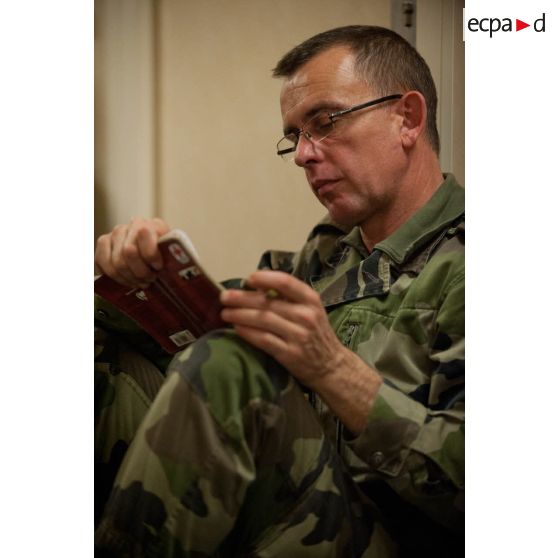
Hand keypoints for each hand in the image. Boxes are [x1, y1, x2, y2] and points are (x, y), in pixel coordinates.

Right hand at [94, 217, 169, 287]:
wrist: (159, 254)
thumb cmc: (169, 257)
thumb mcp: (176, 255)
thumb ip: (172, 256)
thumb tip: (167, 269)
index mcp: (154, 224)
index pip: (144, 234)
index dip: (150, 256)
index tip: (158, 268)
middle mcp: (133, 224)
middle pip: (128, 252)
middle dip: (139, 272)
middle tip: (149, 280)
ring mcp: (117, 232)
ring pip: (116, 261)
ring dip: (128, 278)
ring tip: (139, 283)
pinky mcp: (104, 242)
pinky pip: (101, 261)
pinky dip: (113, 276)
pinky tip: (125, 280)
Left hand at [220, 270, 382, 433]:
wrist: (331, 366)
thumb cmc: (316, 333)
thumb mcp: (311, 309)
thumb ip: (289, 297)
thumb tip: (257, 283)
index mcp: (310, 300)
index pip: (286, 283)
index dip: (265, 278)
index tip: (248, 278)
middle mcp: (305, 316)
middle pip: (268, 303)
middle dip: (242, 298)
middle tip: (224, 296)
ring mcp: (298, 336)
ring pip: (263, 321)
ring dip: (240, 315)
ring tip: (225, 313)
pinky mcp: (289, 354)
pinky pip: (263, 340)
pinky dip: (247, 333)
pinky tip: (236, 328)